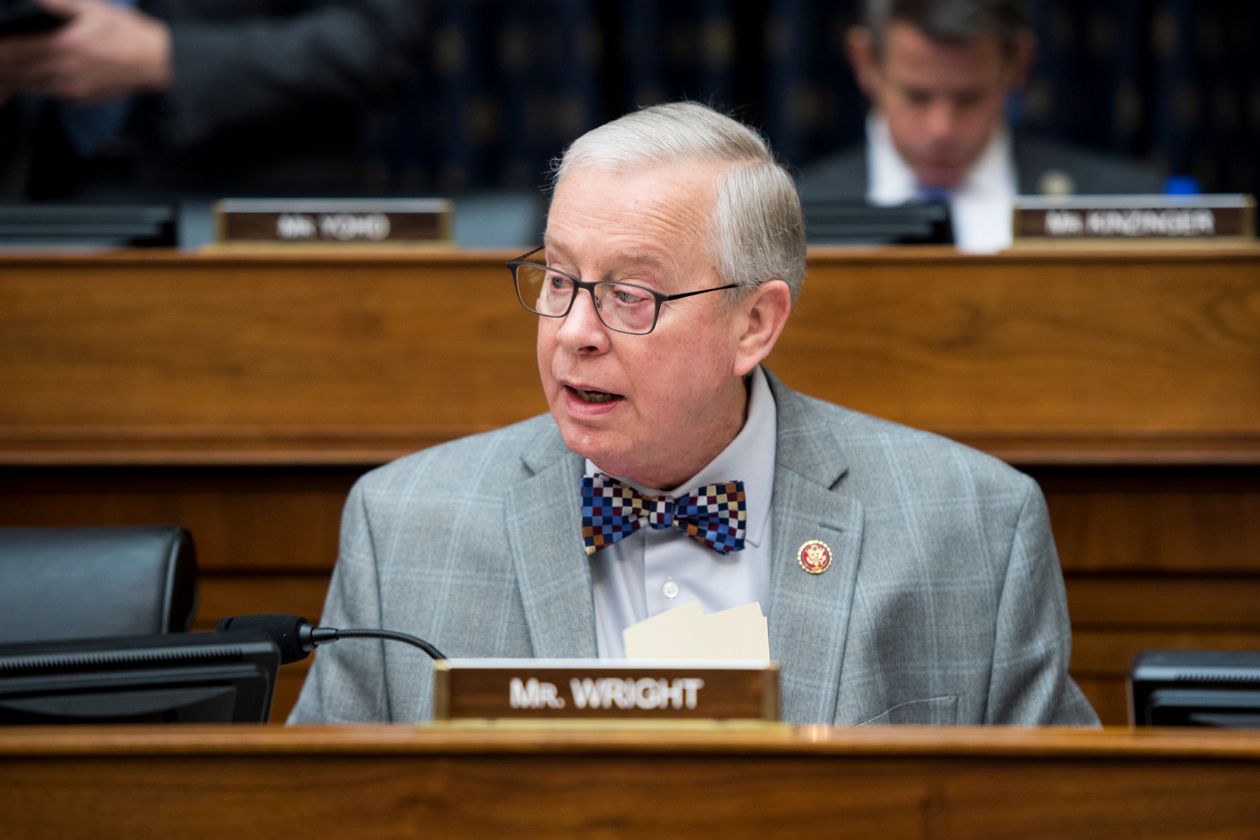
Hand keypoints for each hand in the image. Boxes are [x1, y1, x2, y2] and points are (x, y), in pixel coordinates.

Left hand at [0, 0, 170, 102]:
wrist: (160, 63)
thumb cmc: (128, 32)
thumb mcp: (91, 8)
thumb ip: (56, 3)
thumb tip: (30, 0)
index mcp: (61, 46)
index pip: (10, 50)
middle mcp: (61, 72)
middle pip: (13, 72)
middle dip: (1, 64)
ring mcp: (70, 89)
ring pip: (27, 86)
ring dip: (11, 77)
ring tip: (4, 68)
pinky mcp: (80, 98)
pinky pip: (46, 93)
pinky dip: (31, 85)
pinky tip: (27, 77)